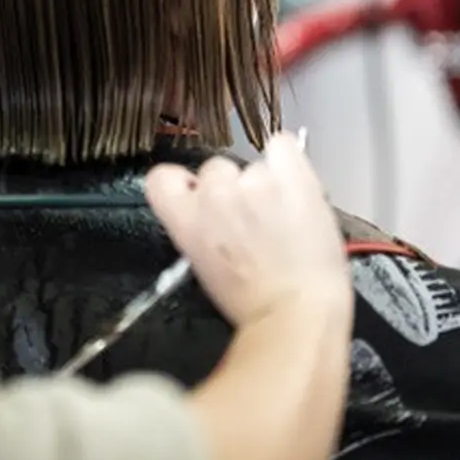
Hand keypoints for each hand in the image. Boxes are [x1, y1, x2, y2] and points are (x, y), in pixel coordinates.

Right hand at [146, 133, 350, 327]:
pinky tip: (296, 187)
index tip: (199, 196)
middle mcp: (214, 191)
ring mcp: (253, 179)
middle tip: (255, 219)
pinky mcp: (291, 173)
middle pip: (216, 169)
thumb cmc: (251, 303)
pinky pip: (283, 146)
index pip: (163, 177)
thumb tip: (210, 214)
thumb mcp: (203, 266)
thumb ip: (198, 228)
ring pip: (254, 164)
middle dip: (232, 188)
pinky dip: (289, 162)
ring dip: (267, 183)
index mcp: (184, 216)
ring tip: (285, 216)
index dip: (184, 185)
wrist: (297, 312)